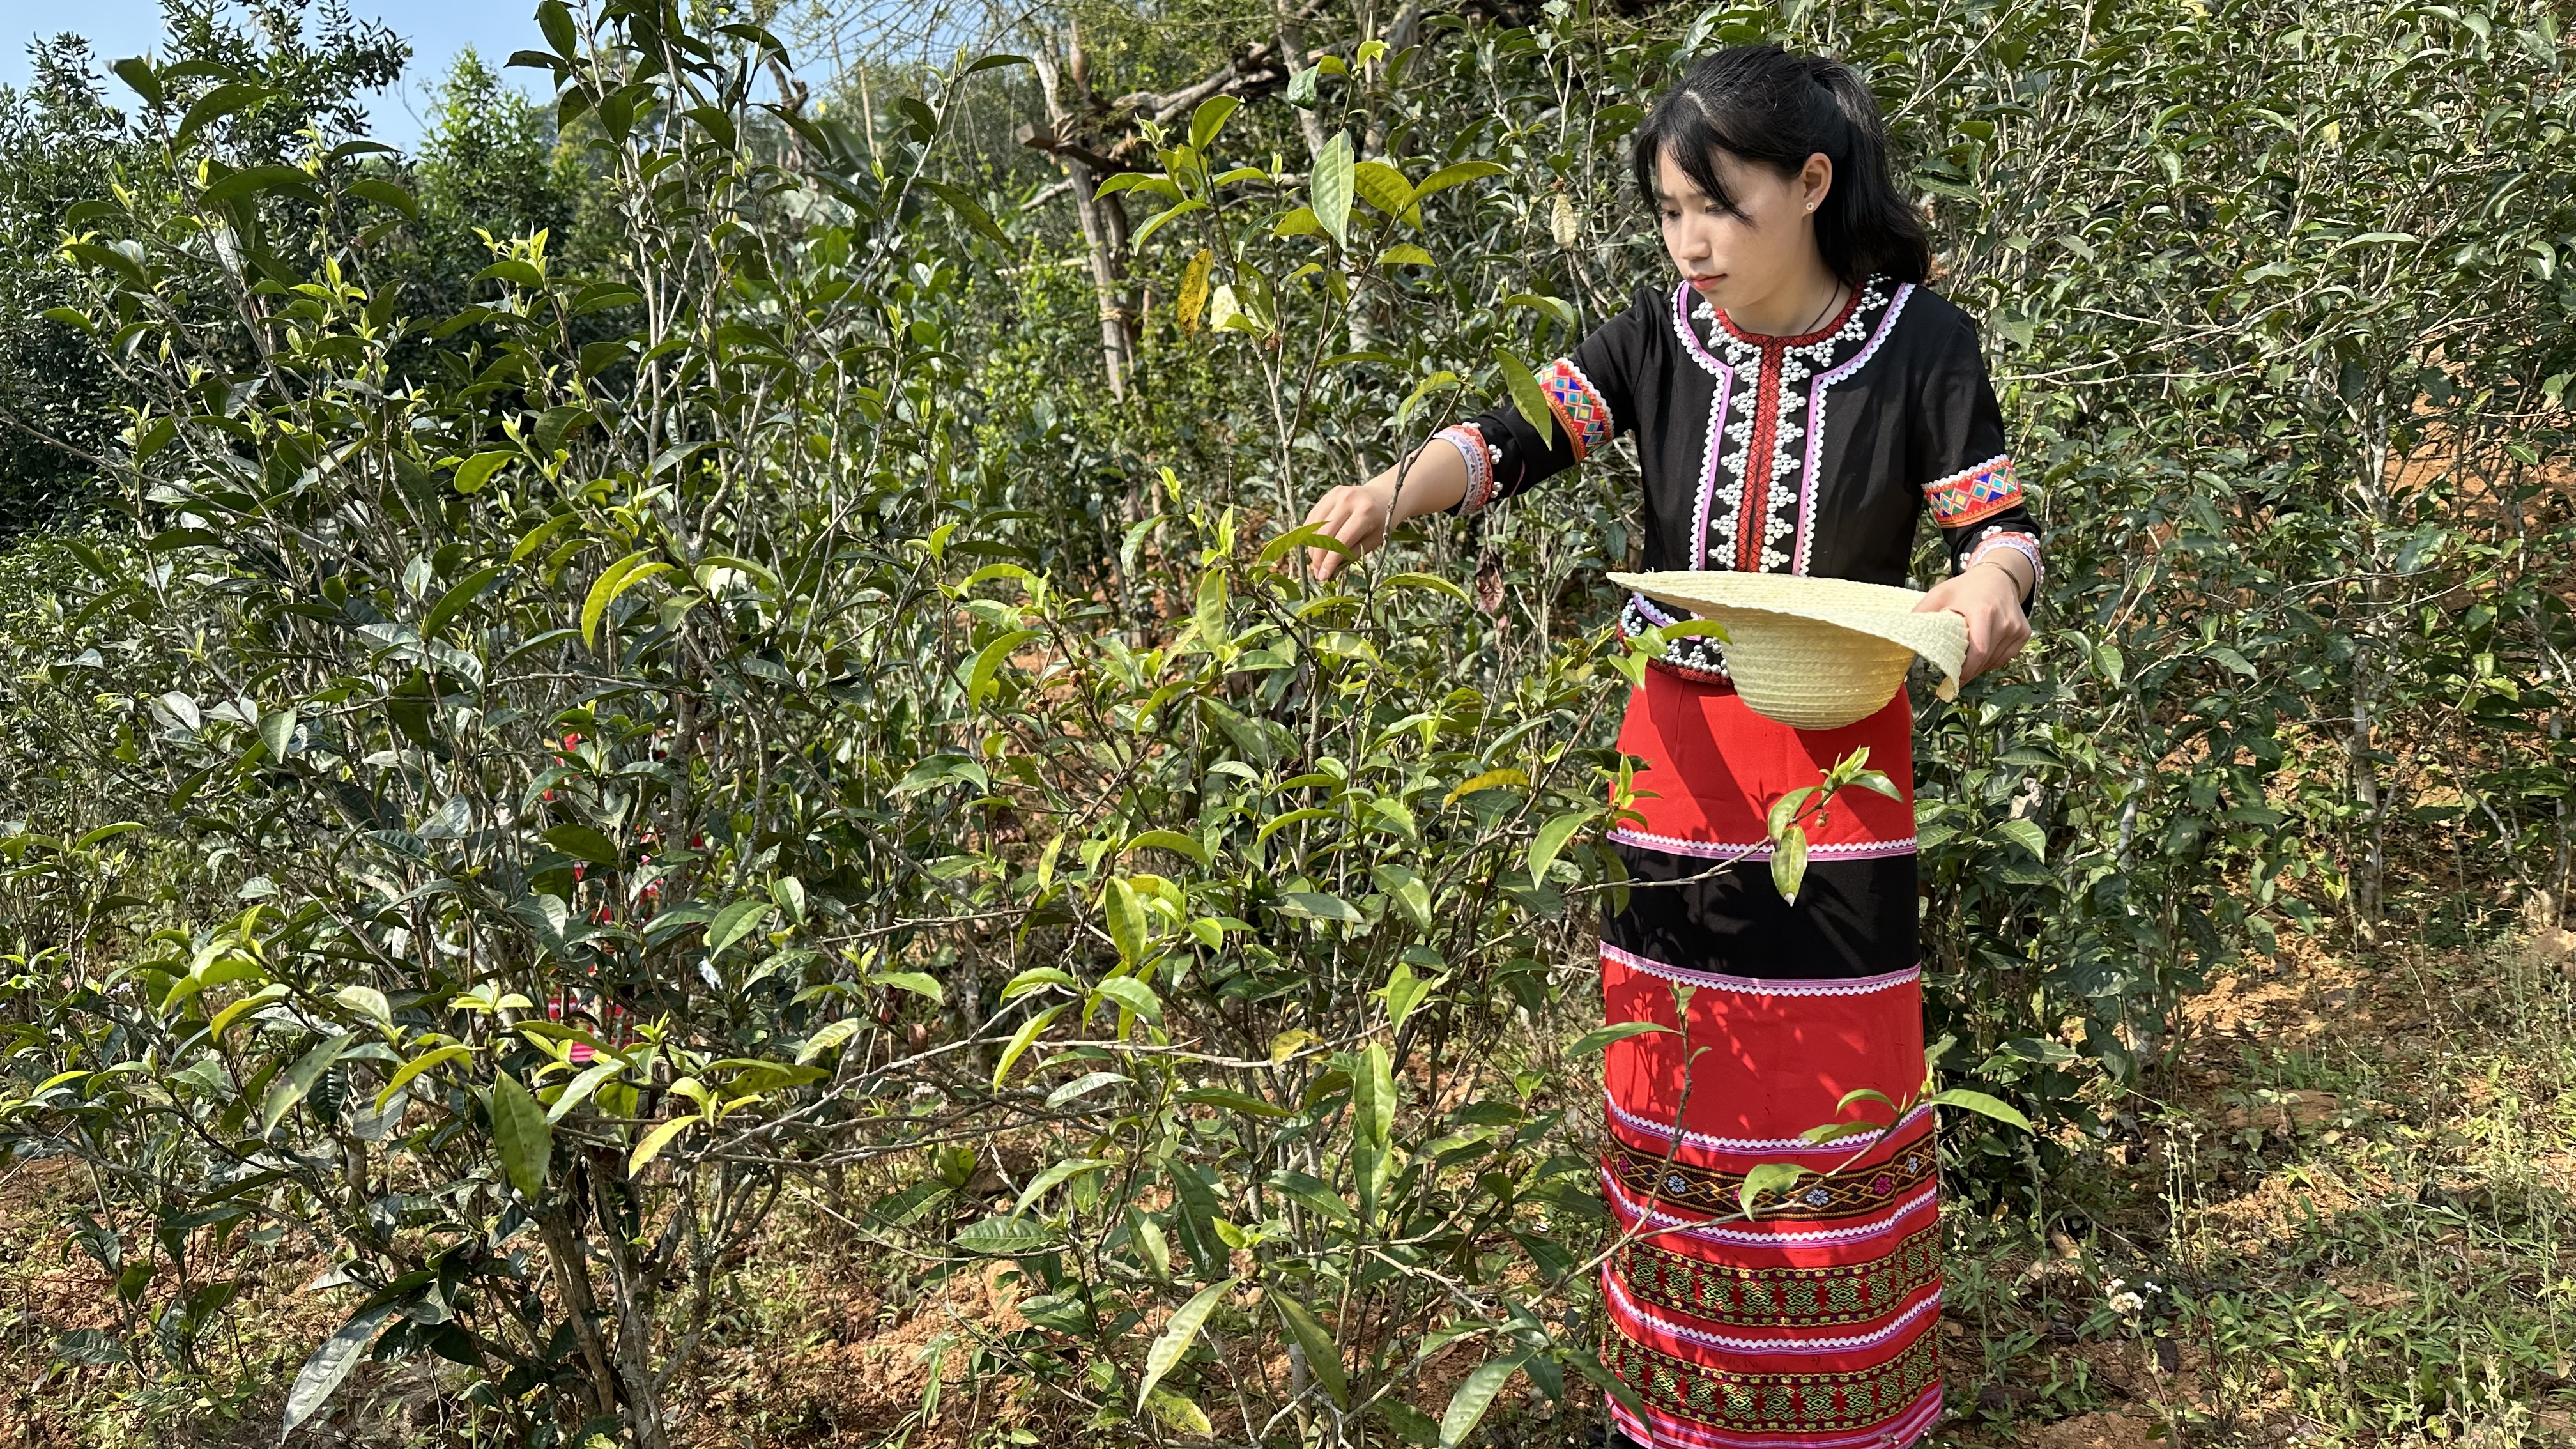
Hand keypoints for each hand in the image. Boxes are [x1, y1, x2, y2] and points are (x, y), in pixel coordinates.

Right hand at [1297, 474, 1397, 580]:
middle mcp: (1348, 500)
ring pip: (1315, 527)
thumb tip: (1329, 571)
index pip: (1340, 541)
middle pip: (1324, 534)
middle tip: (1318, 572)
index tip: (1323, 576)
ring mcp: (1336, 495)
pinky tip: (1315, 547)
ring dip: (1312, 547)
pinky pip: (1313, 518)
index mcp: (1364, 513)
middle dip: (1318, 557)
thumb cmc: (1380, 522)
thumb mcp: (1373, 541)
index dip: (1329, 561)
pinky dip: (1311, 535)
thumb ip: (1351, 554)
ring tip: (1316, 562)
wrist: (1383, 496)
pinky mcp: (1328, 495)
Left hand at [1915, 562, 2030, 682]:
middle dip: (1967, 671)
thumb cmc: (1965, 588)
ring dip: (1978, 667)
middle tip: (1951, 675)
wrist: (1998, 576)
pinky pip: (2004, 657)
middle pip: (1984, 660)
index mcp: (1983, 612)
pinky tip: (1981, 651)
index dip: (1964, 671)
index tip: (1950, 682)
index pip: (1978, 652)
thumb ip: (1921, 614)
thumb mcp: (1939, 594)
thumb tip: (1902, 639)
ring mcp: (2017, 629)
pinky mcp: (2024, 633)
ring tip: (1965, 658)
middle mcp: (2004, 621)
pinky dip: (1991, 660)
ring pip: (1994, 662)